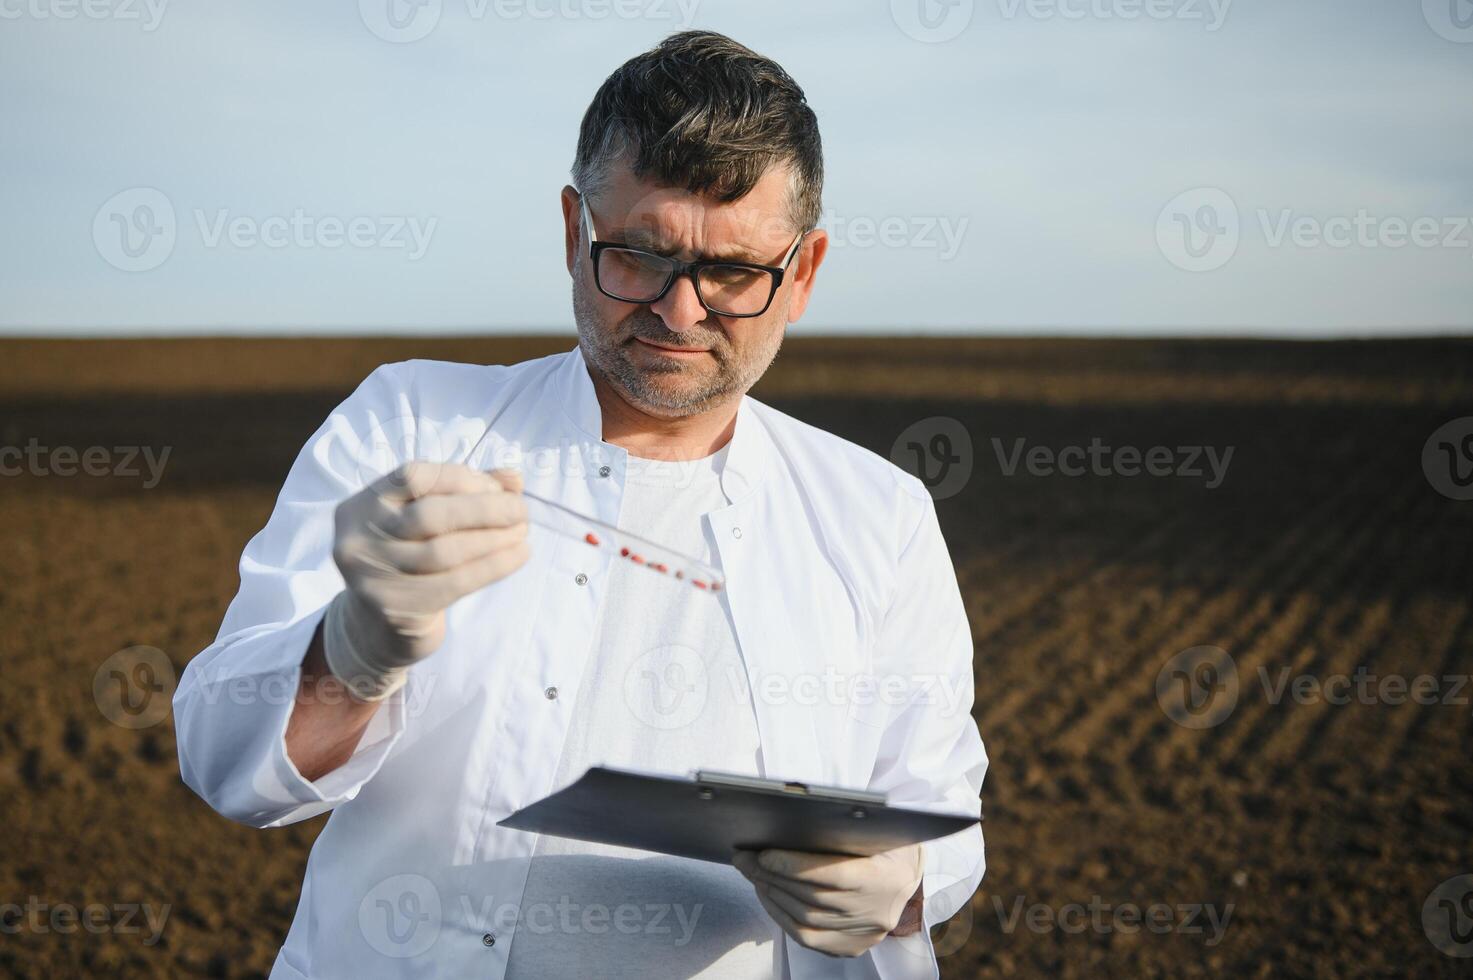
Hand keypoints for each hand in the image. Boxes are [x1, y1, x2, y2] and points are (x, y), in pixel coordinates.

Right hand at [325, 461, 529, 698]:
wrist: (379, 627)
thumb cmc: (411, 560)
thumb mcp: (428, 521)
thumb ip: (468, 492)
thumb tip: (513, 478)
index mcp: (362, 505)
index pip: (414, 477)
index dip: (462, 478)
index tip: (496, 488)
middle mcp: (359, 538)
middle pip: (431, 514)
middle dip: (485, 509)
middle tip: (521, 511)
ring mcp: (373, 576)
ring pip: (445, 551)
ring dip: (494, 538)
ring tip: (522, 532)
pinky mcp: (396, 609)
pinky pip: (456, 582)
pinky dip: (494, 566)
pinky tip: (520, 555)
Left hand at [733, 844, 923, 956]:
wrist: (905, 875)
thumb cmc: (885, 843)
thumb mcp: (875, 828)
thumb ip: (843, 828)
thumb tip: (790, 825)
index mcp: (888, 877)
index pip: (834, 875)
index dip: (795, 866)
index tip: (764, 853)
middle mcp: (878, 911)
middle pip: (812, 898)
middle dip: (772, 876)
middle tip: (744, 858)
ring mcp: (865, 934)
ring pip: (806, 919)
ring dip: (772, 894)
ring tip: (752, 872)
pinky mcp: (851, 946)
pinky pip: (807, 937)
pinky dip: (780, 915)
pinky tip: (766, 894)